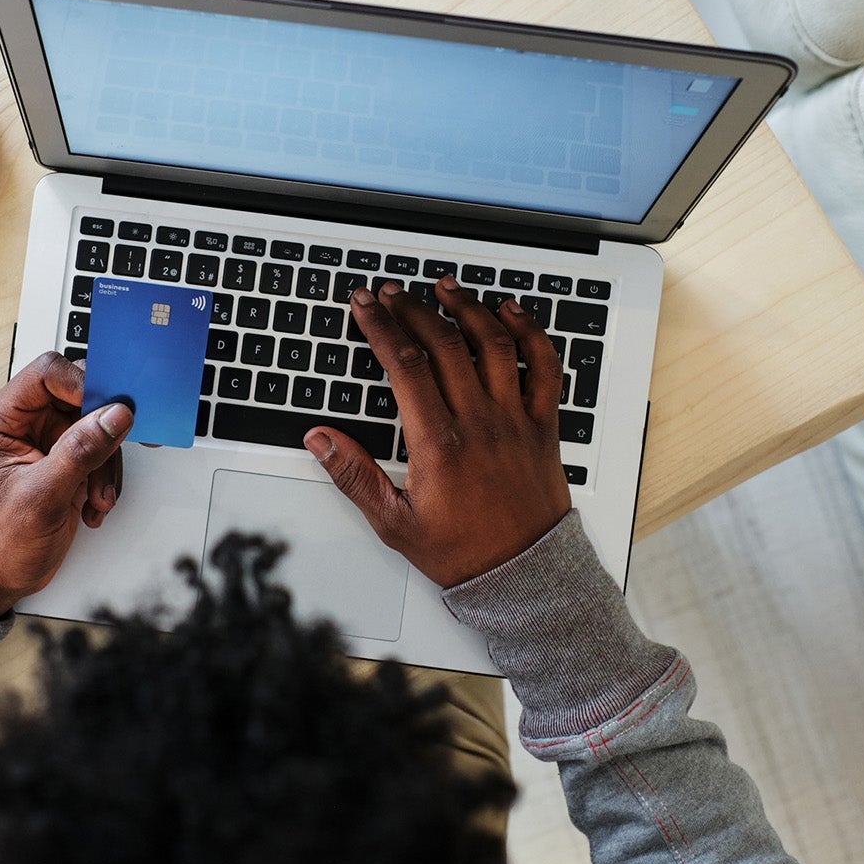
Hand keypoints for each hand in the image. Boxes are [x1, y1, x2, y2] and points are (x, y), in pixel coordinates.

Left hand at [0, 352, 132, 617]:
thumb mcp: (40, 497)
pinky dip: (106, 478)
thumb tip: (114, 416)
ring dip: (106, 463)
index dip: (81, 384)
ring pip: (98, 425)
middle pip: (80, 396)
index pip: (47, 373)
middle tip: (113, 451)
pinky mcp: (67, 461)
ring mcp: (48, 442)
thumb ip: (79, 452)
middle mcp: (26, 424)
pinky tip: (93, 504)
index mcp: (3, 419)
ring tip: (96, 497)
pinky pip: (102, 451)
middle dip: (102, 430)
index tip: (108, 409)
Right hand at [304, 279, 572, 585]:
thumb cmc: (462, 552)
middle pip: (444, 345)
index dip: (381, 327)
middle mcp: (479, 423)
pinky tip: (510, 311)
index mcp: (439, 444)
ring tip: (443, 287)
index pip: (405, 366)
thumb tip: (319, 439)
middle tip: (391, 292)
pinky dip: (530, 332)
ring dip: (467, 308)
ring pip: (493, 344)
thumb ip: (354, 475)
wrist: (523, 576)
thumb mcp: (393, 523)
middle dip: (412, 310)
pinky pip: (544, 366)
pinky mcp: (543, 425)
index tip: (365, 305)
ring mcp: (515, 420)